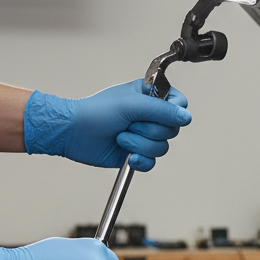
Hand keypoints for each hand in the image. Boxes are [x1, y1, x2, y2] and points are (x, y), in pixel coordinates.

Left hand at [24, 78, 190, 171]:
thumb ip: (162, 110)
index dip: (172, 112)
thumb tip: (186, 117)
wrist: (74, 133)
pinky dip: (140, 161)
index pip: (179, 103)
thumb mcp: (131, 105)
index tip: (156, 114)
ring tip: (120, 137)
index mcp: (150, 96)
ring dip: (139, 145)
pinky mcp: (137, 153)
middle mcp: (150, 116)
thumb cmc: (95, 112)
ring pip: (161, 148)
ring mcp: (144, 136)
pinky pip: (152, 163)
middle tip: (128, 124)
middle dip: (147, 130)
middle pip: (171, 129)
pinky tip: (128, 157)